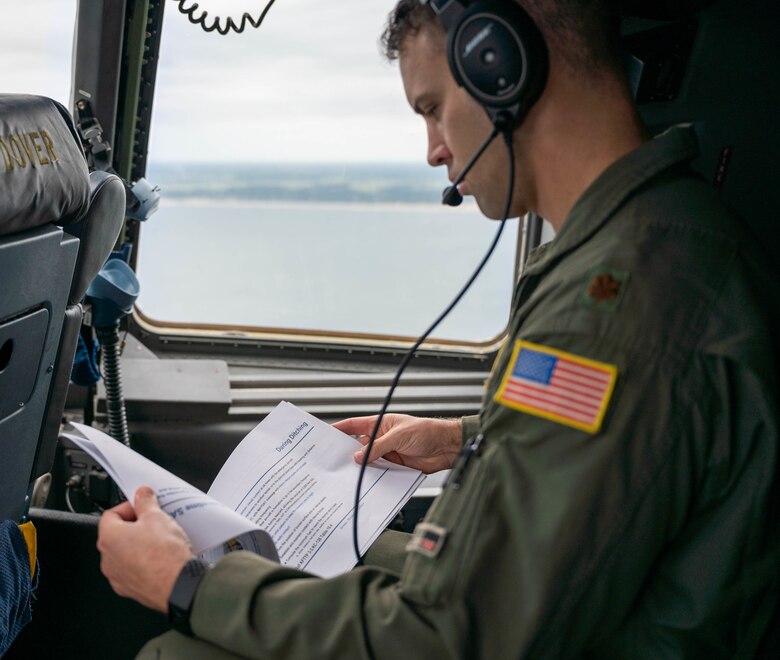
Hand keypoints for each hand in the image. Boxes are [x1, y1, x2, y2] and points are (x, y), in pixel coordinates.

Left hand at [97, 486, 194, 612]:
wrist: (178, 584)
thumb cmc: (164, 554)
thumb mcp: (156, 517)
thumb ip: (145, 502)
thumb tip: (141, 494)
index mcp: (109, 538)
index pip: (111, 514)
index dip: (129, 506)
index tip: (143, 506)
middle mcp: (108, 559)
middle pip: (117, 534)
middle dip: (136, 525)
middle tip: (154, 521)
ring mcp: (118, 577)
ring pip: (126, 554)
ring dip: (139, 545)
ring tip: (160, 540)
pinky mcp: (130, 589)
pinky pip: (134, 570)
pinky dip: (144, 562)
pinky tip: (161, 557)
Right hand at [333, 415, 460, 473]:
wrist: (446, 447)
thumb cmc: (427, 432)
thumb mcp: (399, 436)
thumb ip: (378, 447)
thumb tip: (358, 457)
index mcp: (381, 425)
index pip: (355, 426)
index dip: (340, 429)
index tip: (325, 435)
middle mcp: (382, 439)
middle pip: (359, 447)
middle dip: (347, 454)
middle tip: (332, 462)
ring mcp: (388, 454)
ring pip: (368, 462)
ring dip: (361, 469)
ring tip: (346, 477)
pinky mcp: (395, 467)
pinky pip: (380, 473)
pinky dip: (373, 478)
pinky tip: (365, 484)